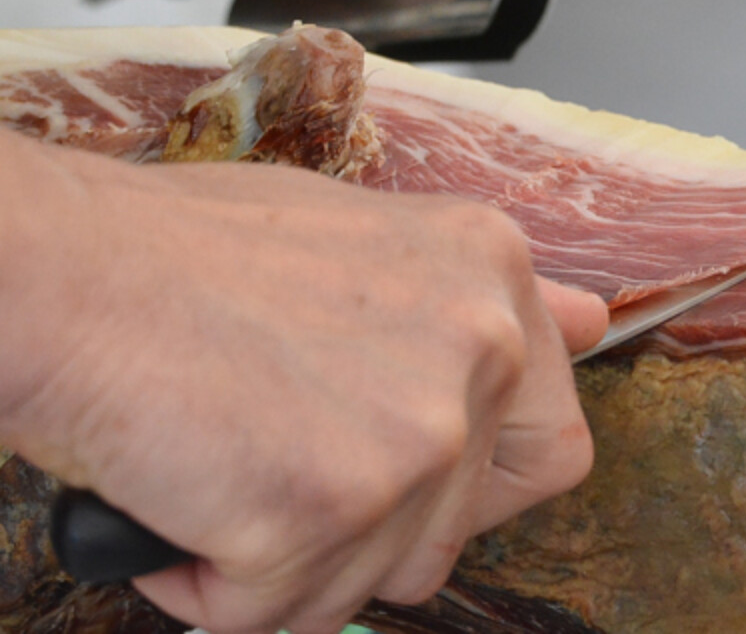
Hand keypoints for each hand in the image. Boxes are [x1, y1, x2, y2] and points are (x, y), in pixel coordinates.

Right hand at [0, 130, 606, 632]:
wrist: (63, 273)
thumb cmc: (185, 254)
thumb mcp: (365, 240)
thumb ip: (475, 297)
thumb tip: (591, 322)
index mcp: (493, 278)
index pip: (552, 441)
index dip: (476, 480)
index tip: (406, 472)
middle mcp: (481, 348)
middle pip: (455, 531)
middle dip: (367, 530)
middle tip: (287, 471)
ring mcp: (414, 434)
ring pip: (366, 583)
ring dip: (285, 559)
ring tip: (219, 469)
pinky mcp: (329, 507)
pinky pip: (276, 612)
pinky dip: (216, 584)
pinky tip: (180, 500)